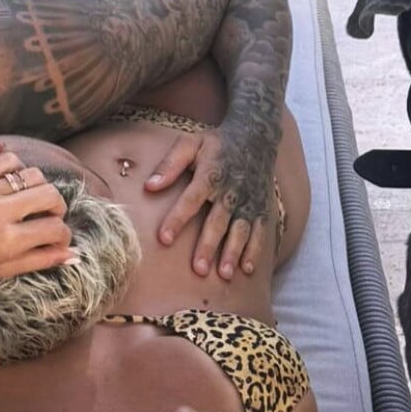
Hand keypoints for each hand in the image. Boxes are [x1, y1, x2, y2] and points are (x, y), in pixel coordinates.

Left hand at [0, 151, 73, 287]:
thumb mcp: (1, 271)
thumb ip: (39, 260)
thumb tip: (72, 253)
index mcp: (7, 241)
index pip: (55, 229)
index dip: (64, 235)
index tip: (57, 238)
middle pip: (51, 195)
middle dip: (58, 208)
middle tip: (49, 217)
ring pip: (34, 175)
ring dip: (40, 188)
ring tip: (31, 201)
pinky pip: (9, 160)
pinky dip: (19, 169)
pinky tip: (14, 184)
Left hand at [145, 124, 275, 278]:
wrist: (256, 136)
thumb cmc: (215, 144)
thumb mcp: (190, 144)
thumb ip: (170, 164)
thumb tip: (148, 186)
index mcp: (211, 174)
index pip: (191, 199)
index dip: (177, 219)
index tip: (164, 239)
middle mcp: (231, 190)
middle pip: (218, 221)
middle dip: (208, 245)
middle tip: (198, 269)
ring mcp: (249, 201)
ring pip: (240, 230)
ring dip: (233, 253)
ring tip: (223, 274)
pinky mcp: (262, 207)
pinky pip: (260, 231)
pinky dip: (255, 250)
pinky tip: (246, 269)